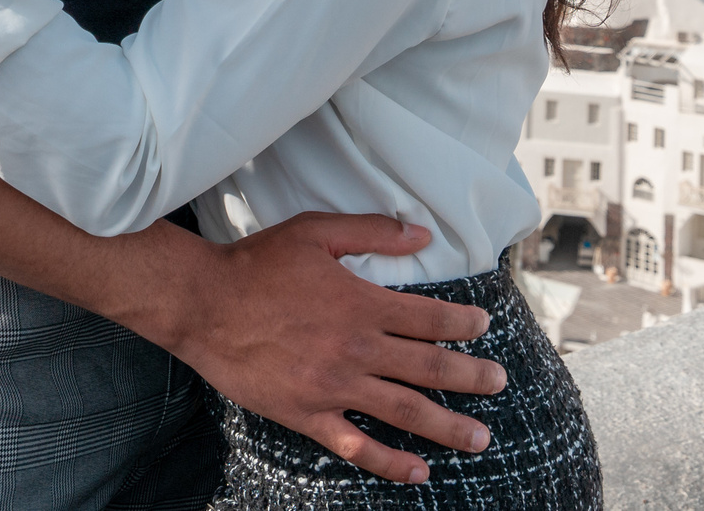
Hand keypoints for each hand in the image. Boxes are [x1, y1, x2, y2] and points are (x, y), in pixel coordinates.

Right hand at [139, 214, 506, 483]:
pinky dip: (390, 462)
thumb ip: (372, 232)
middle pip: (429, 367)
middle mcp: (356, 348)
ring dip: (447, 426)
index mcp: (362, 303)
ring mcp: (333, 387)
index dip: (463, 322)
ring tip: (480, 438)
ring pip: (404, 411)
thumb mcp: (317, 232)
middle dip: (471, 377)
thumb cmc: (258, 264)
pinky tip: (418, 471)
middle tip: (499, 384)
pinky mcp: (307, 414)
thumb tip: (421, 232)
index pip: (429, 317)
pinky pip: (356, 447)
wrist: (203, 304)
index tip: (484, 326)